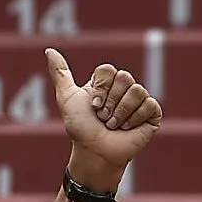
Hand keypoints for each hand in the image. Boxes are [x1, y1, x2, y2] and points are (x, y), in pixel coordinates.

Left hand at [49, 50, 161, 189]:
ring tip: (113, 125)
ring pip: (137, 90)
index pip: (108, 69)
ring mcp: (139, 100)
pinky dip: (134, 119)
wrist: (95, 152)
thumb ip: (59, 73)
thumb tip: (49, 50)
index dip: (101, 88)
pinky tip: (127, 128)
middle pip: (124, 77)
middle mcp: (124, 88)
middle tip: (103, 117)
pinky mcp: (152, 113)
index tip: (93, 105)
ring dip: (121, 112)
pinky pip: (149, 104)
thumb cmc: (81, 128)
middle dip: (110, 102)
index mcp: (106, 82)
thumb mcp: (66, 98)